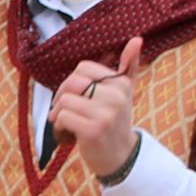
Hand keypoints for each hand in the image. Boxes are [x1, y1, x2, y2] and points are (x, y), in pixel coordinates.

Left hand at [50, 35, 146, 183]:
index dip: (70, 82)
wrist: (121, 157)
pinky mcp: (93, 130)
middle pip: (72, 82)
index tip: (74, 97)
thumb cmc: (115, 122)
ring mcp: (105, 113)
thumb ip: (128, 66)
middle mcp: (116, 96)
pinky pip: (62, 117)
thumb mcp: (124, 93)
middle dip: (60, 97)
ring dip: (58, 114)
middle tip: (63, 111)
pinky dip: (58, 127)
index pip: (82, 68)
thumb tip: (137, 39)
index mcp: (121, 83)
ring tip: (66, 124)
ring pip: (65, 100)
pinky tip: (67, 134)